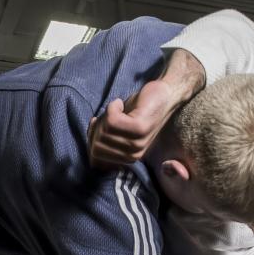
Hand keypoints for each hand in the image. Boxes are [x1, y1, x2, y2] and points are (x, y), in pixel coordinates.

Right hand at [87, 48, 204, 167]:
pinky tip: (120, 103)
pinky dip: (112, 106)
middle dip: (98, 126)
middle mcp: (133, 155)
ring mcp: (137, 143)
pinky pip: (111, 119)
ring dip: (106, 114)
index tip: (99, 122)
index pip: (95, 156)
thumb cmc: (138, 109)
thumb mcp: (118, 128)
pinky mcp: (139, 129)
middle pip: (97, 144)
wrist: (164, 95)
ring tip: (118, 108)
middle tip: (110, 113)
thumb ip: (104, 137)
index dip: (92, 137)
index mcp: (127, 159)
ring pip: (104, 131)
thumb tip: (89, 138)